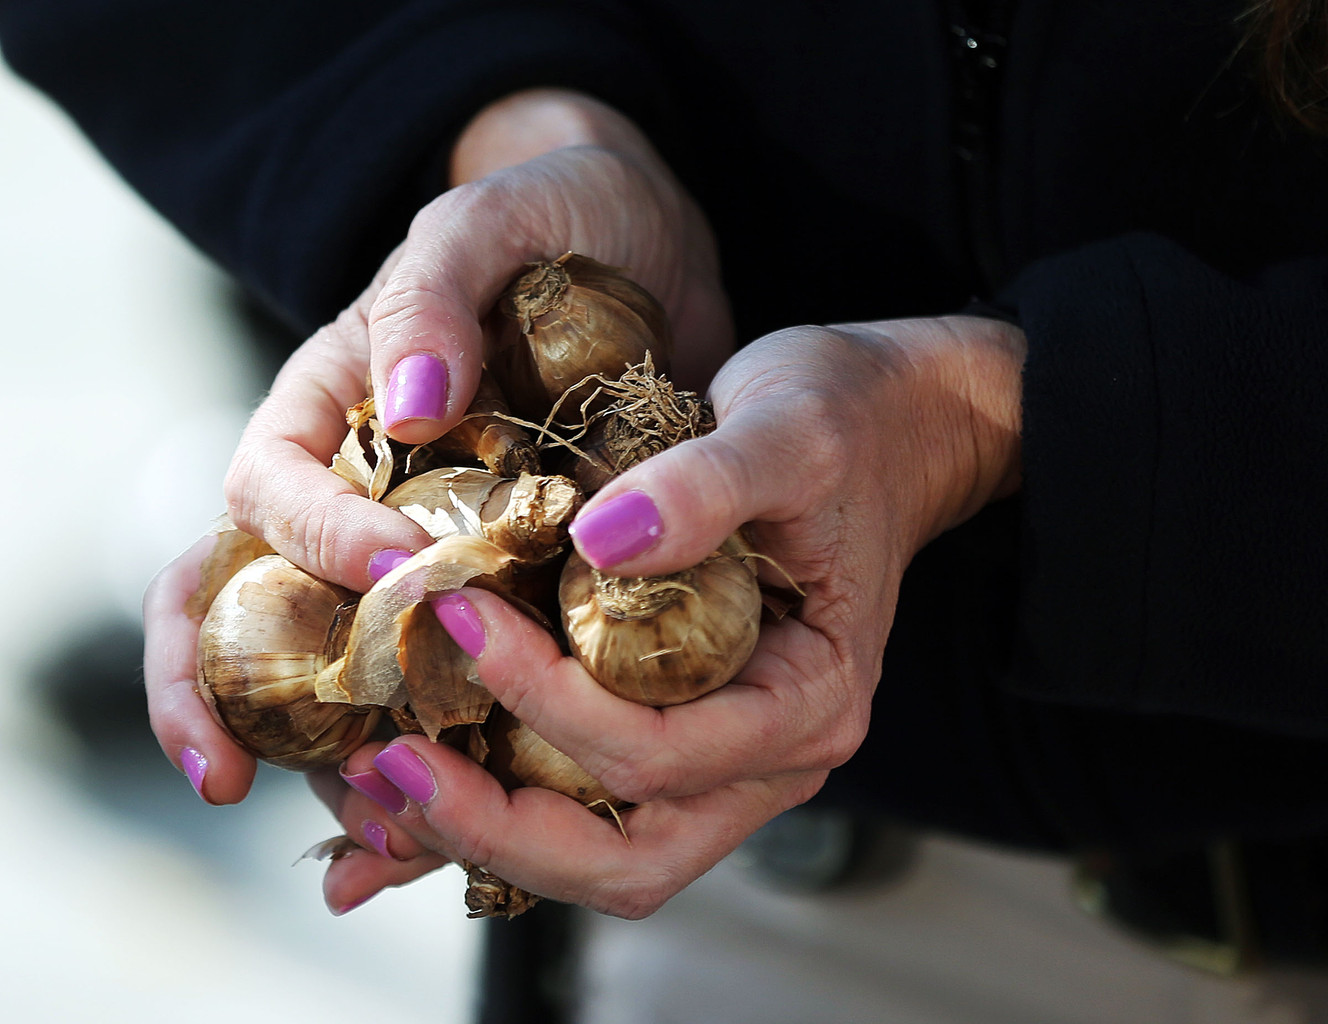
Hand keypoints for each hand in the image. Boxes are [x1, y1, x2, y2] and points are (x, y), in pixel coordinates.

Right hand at [143, 91, 730, 831]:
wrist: (644, 246)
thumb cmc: (552, 216)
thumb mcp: (490, 222)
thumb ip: (432, 293)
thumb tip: (405, 403)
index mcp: (327, 412)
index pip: (268, 491)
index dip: (310, 542)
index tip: (393, 571)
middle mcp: (359, 492)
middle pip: (259, 604)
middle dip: (235, 693)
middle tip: (234, 779)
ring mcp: (427, 548)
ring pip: (347, 663)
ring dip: (344, 750)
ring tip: (370, 833)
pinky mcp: (502, 583)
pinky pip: (455, 675)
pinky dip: (449, 746)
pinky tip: (454, 825)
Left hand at [319, 315, 1025, 916]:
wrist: (886, 426)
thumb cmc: (846, 426)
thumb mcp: (787, 433)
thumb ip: (705, 489)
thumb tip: (604, 543)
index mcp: (809, 700)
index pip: (662, 752)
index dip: (547, 700)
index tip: (460, 617)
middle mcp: (769, 755)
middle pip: (629, 855)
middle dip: (498, 824)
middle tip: (392, 761)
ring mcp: (725, 754)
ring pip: (605, 849)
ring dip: (489, 828)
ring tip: (385, 775)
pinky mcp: (682, 726)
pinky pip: (593, 801)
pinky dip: (506, 800)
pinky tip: (427, 763)